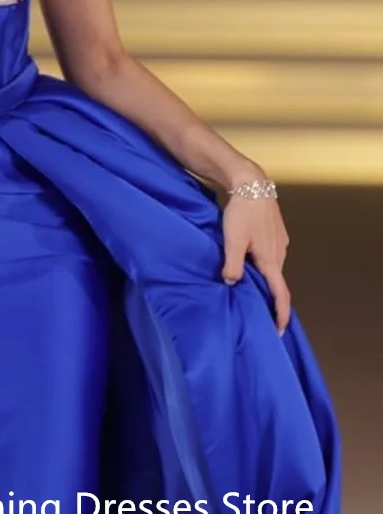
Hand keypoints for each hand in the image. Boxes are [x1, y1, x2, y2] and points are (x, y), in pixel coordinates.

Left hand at [221, 191, 290, 334]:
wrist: (252, 183)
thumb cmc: (242, 212)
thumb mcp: (233, 239)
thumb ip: (233, 264)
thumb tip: (232, 283)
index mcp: (271, 259)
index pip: (281, 293)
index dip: (280, 313)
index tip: (278, 330)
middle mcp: (280, 253)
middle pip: (276, 282)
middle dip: (269, 297)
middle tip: (257, 311)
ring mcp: (280, 243)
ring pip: (272, 267)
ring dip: (264, 279)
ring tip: (250, 288)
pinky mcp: (275, 233)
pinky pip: (270, 255)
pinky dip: (262, 264)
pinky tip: (248, 262)